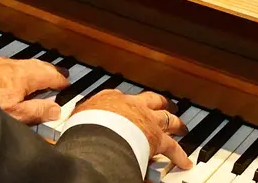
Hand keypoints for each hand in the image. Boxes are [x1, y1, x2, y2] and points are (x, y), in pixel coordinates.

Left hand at [0, 56, 67, 123]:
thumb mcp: (16, 115)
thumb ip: (37, 111)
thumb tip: (56, 109)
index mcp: (23, 77)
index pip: (49, 75)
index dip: (60, 80)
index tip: (67, 84)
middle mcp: (11, 66)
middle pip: (36, 65)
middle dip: (49, 70)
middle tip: (59, 75)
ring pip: (20, 63)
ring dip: (32, 68)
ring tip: (39, 74)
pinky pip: (5, 63)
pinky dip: (15, 68)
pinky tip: (10, 72)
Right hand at [73, 89, 191, 170]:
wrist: (101, 134)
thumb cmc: (86, 126)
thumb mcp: (80, 116)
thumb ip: (83, 115)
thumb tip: (71, 119)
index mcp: (112, 99)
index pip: (121, 96)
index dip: (126, 100)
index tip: (129, 102)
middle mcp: (133, 106)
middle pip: (152, 100)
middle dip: (161, 102)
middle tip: (167, 104)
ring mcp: (148, 121)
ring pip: (168, 118)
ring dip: (176, 123)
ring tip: (182, 126)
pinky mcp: (157, 139)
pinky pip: (173, 148)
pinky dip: (180, 155)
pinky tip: (186, 162)